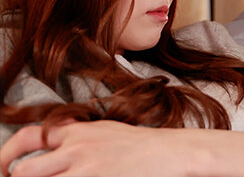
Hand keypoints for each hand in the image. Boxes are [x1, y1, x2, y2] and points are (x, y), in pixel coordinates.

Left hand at [0, 121, 183, 176]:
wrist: (169, 152)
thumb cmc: (139, 144)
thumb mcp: (104, 130)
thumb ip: (76, 136)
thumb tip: (52, 142)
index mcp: (77, 131)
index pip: (28, 137)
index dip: (5, 155)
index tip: (3, 169)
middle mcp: (76, 148)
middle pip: (25, 171)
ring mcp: (86, 169)